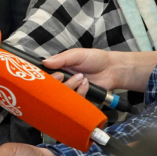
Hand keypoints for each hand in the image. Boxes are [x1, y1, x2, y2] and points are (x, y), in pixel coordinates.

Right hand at [41, 48, 156, 92]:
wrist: (112, 69)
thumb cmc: (95, 59)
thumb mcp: (76, 54)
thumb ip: (61, 59)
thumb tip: (44, 62)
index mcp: (58, 68)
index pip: (45, 76)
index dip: (47, 78)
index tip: (54, 75)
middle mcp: (62, 80)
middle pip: (52, 88)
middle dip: (60, 83)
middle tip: (65, 77)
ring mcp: (71, 89)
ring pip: (63, 95)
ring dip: (72, 86)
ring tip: (81, 78)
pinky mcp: (79, 97)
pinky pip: (74, 100)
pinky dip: (81, 92)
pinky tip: (87, 84)